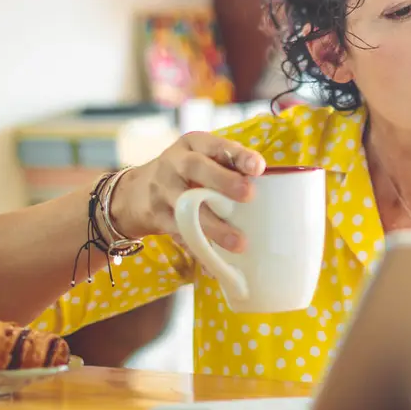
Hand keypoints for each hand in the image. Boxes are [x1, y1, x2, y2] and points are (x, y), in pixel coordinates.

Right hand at [111, 131, 265, 250]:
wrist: (135, 193)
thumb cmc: (185, 174)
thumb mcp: (201, 158)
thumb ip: (228, 166)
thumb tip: (276, 186)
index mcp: (192, 144)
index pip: (215, 145)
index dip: (237, 154)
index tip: (258, 167)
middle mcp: (174, 163)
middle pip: (196, 168)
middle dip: (223, 181)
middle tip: (249, 195)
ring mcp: (163, 190)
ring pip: (187, 207)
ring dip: (214, 226)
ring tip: (239, 242)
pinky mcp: (157, 217)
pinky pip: (180, 235)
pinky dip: (199, 250)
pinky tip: (215, 265)